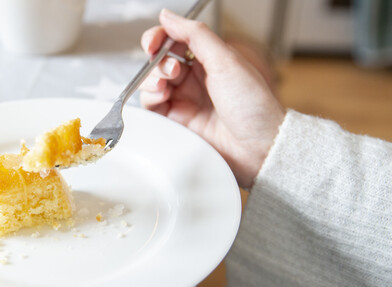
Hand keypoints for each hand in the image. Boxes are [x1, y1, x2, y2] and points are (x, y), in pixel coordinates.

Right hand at [140, 9, 284, 188]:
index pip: (173, 41)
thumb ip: (194, 34)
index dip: (159, 38)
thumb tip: (168, 16)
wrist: (259, 146)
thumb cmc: (253, 105)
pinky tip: (162, 97)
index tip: (154, 42)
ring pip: (152, 83)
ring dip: (152, 79)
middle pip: (159, 61)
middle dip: (158, 61)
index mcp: (209, 60)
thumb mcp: (225, 60)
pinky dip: (150, 98)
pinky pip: (152, 106)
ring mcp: (184, 100)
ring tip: (166, 85)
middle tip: (173, 69)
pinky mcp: (177, 122)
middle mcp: (194, 79)